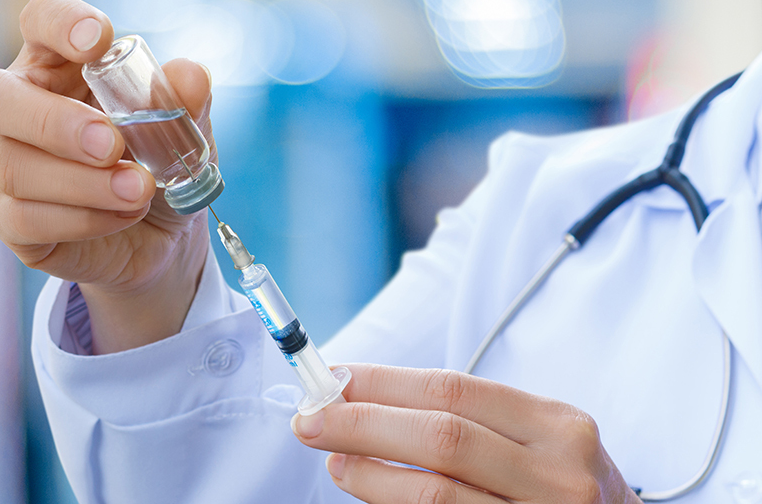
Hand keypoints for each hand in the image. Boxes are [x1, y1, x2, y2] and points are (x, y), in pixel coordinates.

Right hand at [0, 0, 214, 353]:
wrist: (161, 236)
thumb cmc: (158, 164)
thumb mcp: (184, 131)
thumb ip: (186, 102)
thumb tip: (191, 78)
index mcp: (58, 63)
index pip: (39, 19)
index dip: (60, 22)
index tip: (99, 40)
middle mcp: (15, 107)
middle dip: (53, 122)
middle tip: (112, 145)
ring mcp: (1, 163)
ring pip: (12, 166)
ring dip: (84, 183)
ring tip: (140, 190)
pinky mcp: (6, 220)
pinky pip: (24, 218)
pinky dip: (82, 219)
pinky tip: (123, 216)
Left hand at [291, 364, 640, 503]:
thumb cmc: (560, 483)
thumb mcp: (537, 438)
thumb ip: (467, 417)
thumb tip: (360, 396)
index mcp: (559, 427)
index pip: (454, 391)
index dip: (384, 382)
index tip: (334, 377)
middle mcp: (558, 475)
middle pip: (440, 438)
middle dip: (363, 423)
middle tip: (310, 417)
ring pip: (434, 495)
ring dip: (368, 473)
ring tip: (333, 458)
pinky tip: (366, 490)